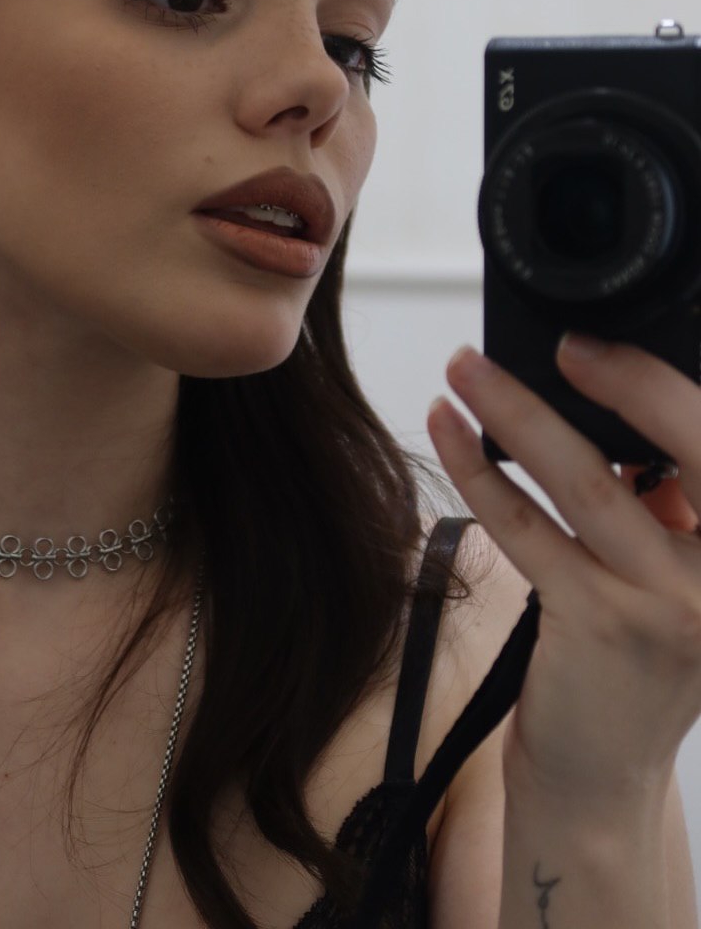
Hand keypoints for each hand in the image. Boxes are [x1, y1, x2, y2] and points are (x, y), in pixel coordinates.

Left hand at [428, 334, 700, 808]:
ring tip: (465, 368)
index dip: (671, 384)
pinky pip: (527, 529)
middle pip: (692, 448)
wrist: (601, 780)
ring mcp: (667, 608)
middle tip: (561, 342)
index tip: (609, 343)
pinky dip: (480, 470)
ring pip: (590, 482)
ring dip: (518, 413)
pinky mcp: (594, 627)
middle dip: (624, 381)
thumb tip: (610, 401)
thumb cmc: (634, 662)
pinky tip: (446, 428)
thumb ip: (669, 501)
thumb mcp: (681, 577)